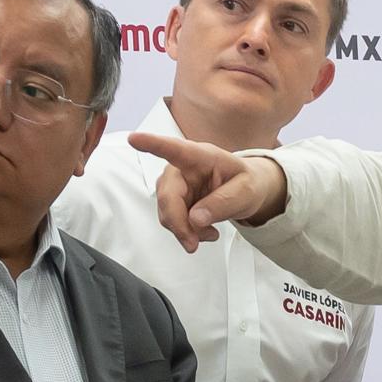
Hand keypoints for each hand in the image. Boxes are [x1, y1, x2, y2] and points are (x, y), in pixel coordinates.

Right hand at [133, 132, 279, 251]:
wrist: (246, 191)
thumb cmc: (246, 183)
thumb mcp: (246, 192)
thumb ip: (223, 203)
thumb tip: (195, 219)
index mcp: (201, 156)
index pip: (175, 149)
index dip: (152, 143)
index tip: (134, 138)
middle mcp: (182, 168)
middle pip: (168, 195)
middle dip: (178, 223)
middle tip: (193, 243)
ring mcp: (175, 185)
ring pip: (166, 211)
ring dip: (184, 229)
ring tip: (209, 233)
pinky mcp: (174, 201)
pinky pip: (172, 220)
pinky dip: (185, 231)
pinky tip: (202, 231)